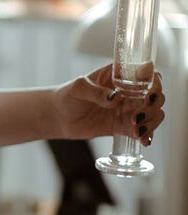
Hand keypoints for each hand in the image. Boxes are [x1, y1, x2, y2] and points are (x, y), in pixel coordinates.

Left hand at [50, 63, 164, 143]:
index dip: (153, 81)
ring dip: (151, 121)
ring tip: (135, 128)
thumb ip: (95, 91)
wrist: (58, 117)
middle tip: (136, 115)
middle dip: (153, 105)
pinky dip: (147, 135)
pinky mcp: (125, 127)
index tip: (147, 92)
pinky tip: (142, 140)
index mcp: (119, 76)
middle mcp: (128, 92)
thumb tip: (115, 98)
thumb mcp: (78, 88)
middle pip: (156, 95)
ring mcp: (128, 110)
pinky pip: (144, 131)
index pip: (147, 73)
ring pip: (154, 113)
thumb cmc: (67, 96)